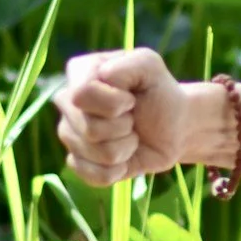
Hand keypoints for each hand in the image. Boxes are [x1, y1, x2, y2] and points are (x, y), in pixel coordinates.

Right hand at [55, 48, 194, 187]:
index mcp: (79, 73)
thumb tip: (105, 77)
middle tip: (133, 119)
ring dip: (125, 147)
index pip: (81, 94)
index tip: (132, 99)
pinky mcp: (79, 163)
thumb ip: (130, 64)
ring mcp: (70, 134)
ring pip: (96, 153)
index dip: (115, 103)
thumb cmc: (159, 93)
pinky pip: (95, 176)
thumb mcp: (151, 67)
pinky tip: (125, 157)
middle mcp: (67, 103)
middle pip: (89, 128)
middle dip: (123, 126)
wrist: (173, 127)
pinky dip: (120, 169)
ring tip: (131, 135)